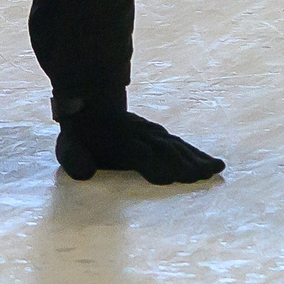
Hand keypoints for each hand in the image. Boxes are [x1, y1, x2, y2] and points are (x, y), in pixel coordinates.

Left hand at [54, 102, 223, 185]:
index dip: (149, 164)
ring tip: (215, 171)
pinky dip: (199, 155)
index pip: (136, 152)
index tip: (165, 177)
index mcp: (117, 141)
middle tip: (200, 177)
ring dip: (196, 159)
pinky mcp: (160, 136)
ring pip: (177, 147)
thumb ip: (74, 159)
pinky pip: (182, 146)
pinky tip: (215, 165)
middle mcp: (139, 135)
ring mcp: (152, 134)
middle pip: (163, 150)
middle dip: (181, 164)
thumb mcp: (69, 147)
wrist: (91, 106)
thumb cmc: (80, 137)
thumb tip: (83, 172)